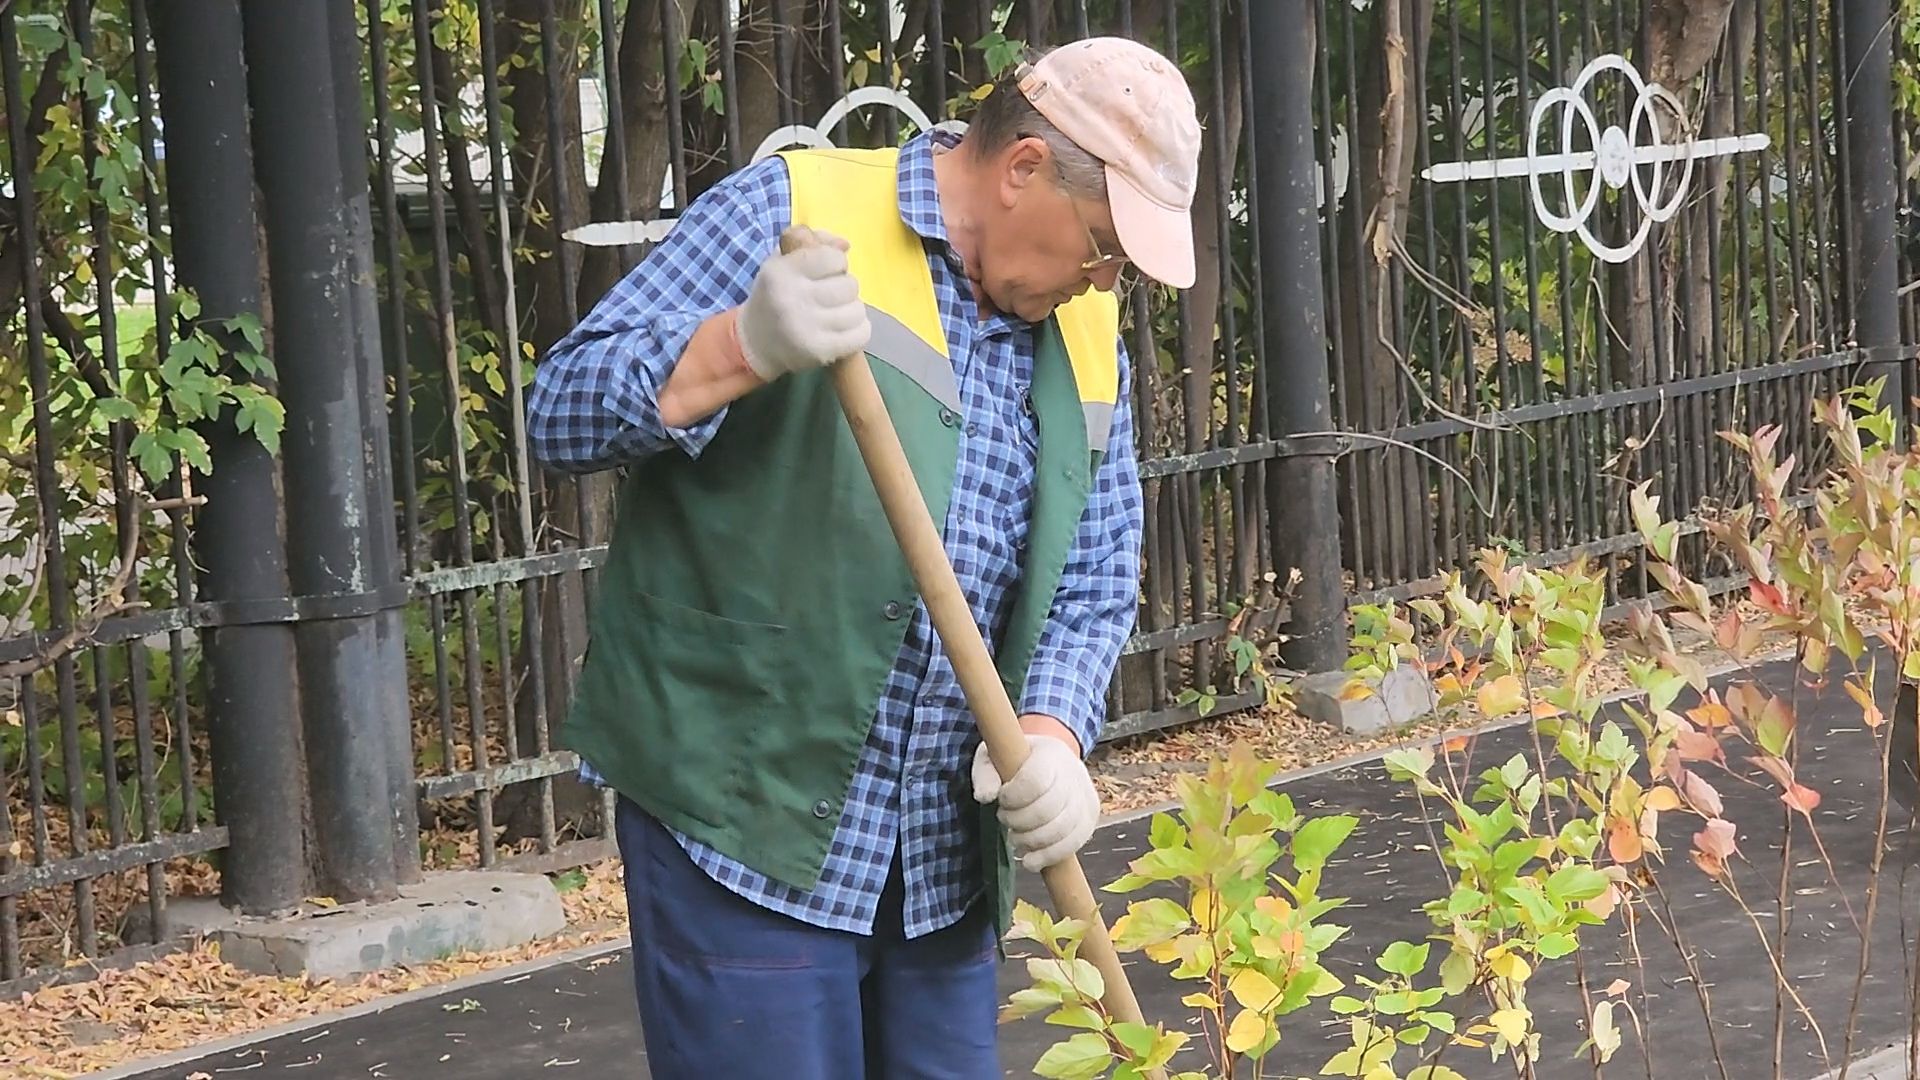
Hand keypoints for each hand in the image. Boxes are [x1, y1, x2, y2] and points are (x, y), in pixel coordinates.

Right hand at [736, 226, 870, 380]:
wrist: (754, 342)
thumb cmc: (775, 295)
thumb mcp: (783, 261)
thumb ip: (814, 243)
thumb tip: (846, 245)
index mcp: (781, 272)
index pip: (833, 258)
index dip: (835, 263)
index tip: (825, 273)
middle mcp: (792, 299)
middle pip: (850, 286)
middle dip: (844, 289)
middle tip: (830, 297)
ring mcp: (806, 328)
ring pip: (858, 310)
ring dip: (852, 311)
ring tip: (835, 314)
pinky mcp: (819, 352)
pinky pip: (861, 335)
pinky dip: (858, 331)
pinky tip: (842, 330)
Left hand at [971, 732, 1099, 871]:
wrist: (1051, 762)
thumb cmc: (1017, 761)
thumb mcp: (994, 757)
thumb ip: (985, 774)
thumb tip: (984, 797)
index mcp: (1049, 753)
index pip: (1035, 780)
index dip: (1013, 797)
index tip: (1001, 799)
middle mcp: (1073, 773)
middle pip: (1048, 809)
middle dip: (1019, 822)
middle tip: (1004, 818)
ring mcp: (1085, 796)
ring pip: (1062, 830)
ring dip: (1032, 841)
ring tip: (1015, 838)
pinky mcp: (1090, 818)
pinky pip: (1074, 844)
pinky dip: (1049, 857)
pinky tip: (1030, 861)